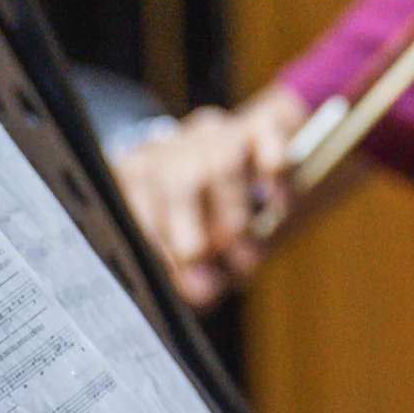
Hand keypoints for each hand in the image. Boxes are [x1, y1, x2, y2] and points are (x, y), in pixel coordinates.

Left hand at [113, 91, 305, 304]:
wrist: (262, 158)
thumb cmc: (219, 215)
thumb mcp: (197, 244)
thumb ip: (194, 267)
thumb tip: (201, 291)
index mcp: (138, 177)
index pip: (135, 206)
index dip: (159, 244)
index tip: (189, 282)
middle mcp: (170, 147)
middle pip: (174, 181)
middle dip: (195, 231)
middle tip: (215, 266)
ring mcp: (215, 131)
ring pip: (220, 163)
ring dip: (234, 214)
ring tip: (249, 253)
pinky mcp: (261, 121)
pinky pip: (265, 136)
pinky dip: (273, 171)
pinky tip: (278, 202)